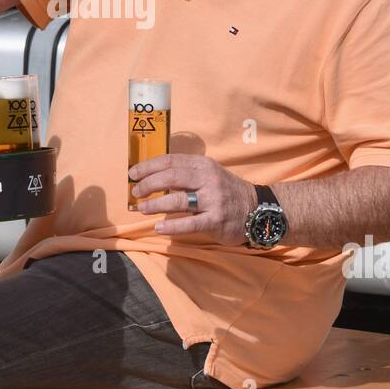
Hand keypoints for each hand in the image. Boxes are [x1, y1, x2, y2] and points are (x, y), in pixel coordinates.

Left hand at [128, 153, 255, 244]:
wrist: (257, 209)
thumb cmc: (226, 192)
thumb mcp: (209, 175)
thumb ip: (186, 174)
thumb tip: (153, 178)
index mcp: (203, 165)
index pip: (170, 161)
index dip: (148, 166)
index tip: (133, 174)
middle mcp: (208, 179)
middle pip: (171, 177)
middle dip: (149, 184)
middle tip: (136, 192)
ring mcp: (213, 200)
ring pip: (178, 200)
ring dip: (156, 204)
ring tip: (143, 208)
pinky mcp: (216, 220)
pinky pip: (189, 223)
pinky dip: (172, 226)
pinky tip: (159, 227)